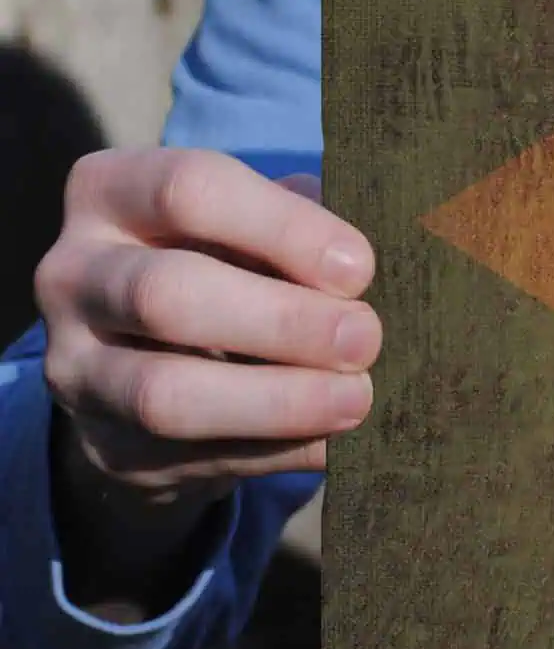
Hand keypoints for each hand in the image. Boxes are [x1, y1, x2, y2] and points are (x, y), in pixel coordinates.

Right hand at [34, 147, 380, 515]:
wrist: (154, 370)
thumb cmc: (230, 268)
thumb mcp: (253, 229)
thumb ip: (303, 222)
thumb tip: (386, 239)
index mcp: (112, 193)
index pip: (189, 190)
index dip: (285, 228)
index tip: (360, 267)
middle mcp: (73, 274)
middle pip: (168, 294)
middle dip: (283, 322)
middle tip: (367, 338)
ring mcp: (77, 369)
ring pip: (167, 393)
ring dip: (279, 400)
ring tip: (359, 399)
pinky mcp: (108, 448)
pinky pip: (199, 458)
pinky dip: (283, 450)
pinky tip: (340, 443)